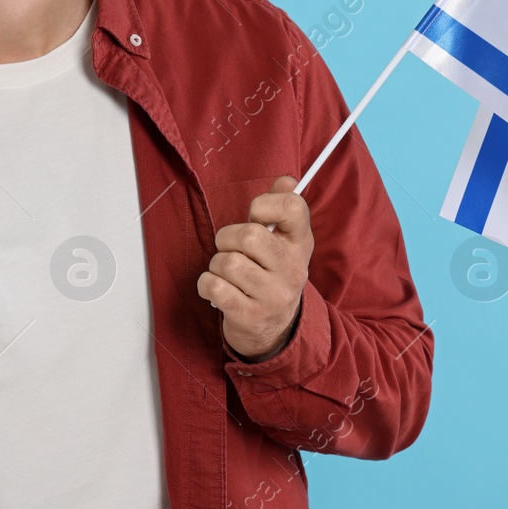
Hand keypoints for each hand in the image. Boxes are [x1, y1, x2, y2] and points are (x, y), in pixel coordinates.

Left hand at [198, 175, 312, 361]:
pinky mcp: (251, 315)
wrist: (274, 329)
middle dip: (227, 238)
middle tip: (230, 248)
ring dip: (216, 264)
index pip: (293, 207)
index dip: (265, 204)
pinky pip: (214, 286)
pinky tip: (217, 289)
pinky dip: (206, 284)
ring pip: (227, 262)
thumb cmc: (269, 273)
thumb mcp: (281, 241)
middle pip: (249, 235)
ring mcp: (273, 295)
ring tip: (227, 273)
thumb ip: (280, 208)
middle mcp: (292, 269)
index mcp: (300, 243)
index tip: (256, 216)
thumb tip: (286, 179)